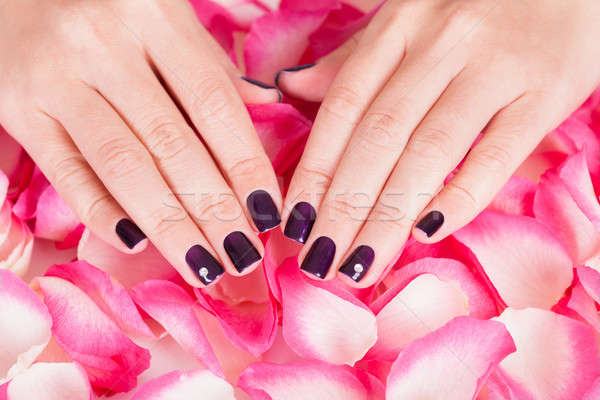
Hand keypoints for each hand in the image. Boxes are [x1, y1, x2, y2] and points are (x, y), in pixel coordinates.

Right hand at [0, 0, 283, 286]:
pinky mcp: (15, 105)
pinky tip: (135, 243)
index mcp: (154, 15)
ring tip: (204, 266)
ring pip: (124, 165)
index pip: (215, 105)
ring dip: (169, 226)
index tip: (269, 215)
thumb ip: (209, 66)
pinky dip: (100, 211)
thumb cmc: (104, 7)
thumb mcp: (162, 18)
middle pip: (173, 144)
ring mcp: (54, 75)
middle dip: (214, 210)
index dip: (246, 165)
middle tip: (243, 257)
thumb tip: (268, 107)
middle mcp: (104, 43)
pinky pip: (64, 169)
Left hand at [277, 0, 599, 286]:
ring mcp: (495, 68)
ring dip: (389, 217)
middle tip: (320, 260)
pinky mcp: (547, 92)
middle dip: (343, 206)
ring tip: (360, 265)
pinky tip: (429, 234)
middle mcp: (441, 44)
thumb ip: (353, 59)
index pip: (344, 106)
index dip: (315, 168)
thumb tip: (291, 87)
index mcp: (400, 26)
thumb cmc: (477, 8)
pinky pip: (498, 153)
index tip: (294, 221)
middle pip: (380, 137)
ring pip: (430, 152)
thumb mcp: (409, 21)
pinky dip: (462, 197)